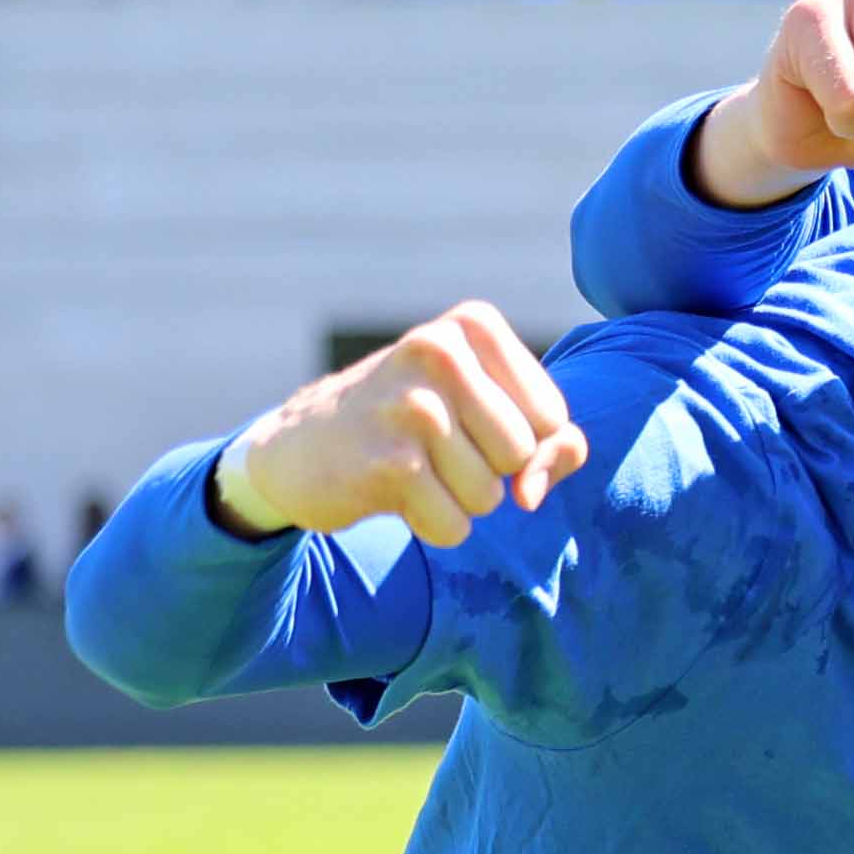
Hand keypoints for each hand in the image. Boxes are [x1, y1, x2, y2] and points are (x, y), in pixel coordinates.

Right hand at [212, 302, 585, 548]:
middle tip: (430, 448)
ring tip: (410, 466)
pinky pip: (454, 527)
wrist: (297, 449)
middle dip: (488, 472)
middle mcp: (440, 352)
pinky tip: (390, 491)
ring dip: (458, 500)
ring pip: (491, 495)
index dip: (522, 443)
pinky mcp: (388, 463)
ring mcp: (411, 407)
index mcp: (472, 326)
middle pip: (521, 455)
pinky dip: (432, 525)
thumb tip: (533, 491)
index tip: (466, 425)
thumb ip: (556, 442)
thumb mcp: (490, 411)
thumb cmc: (413, 427)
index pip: (552, 418)